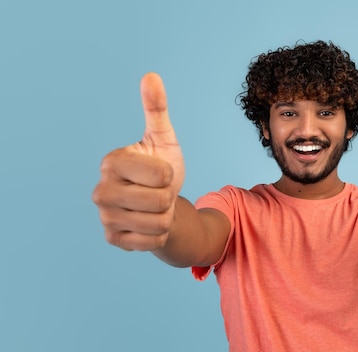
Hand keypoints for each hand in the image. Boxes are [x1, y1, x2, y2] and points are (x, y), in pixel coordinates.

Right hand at [92, 73, 184, 250]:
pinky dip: (160, 234)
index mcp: (111, 162)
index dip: (169, 174)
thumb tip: (151, 76)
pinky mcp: (113, 239)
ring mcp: (104, 217)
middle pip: (161, 201)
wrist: (160, 204)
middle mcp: (101, 190)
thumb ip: (156, 109)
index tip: (159, 172)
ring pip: (159, 223)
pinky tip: (149, 224)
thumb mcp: (163, 139)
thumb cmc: (161, 169)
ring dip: (166, 216)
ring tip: (155, 207)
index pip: (162, 174)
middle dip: (169, 197)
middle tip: (159, 192)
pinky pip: (153, 241)